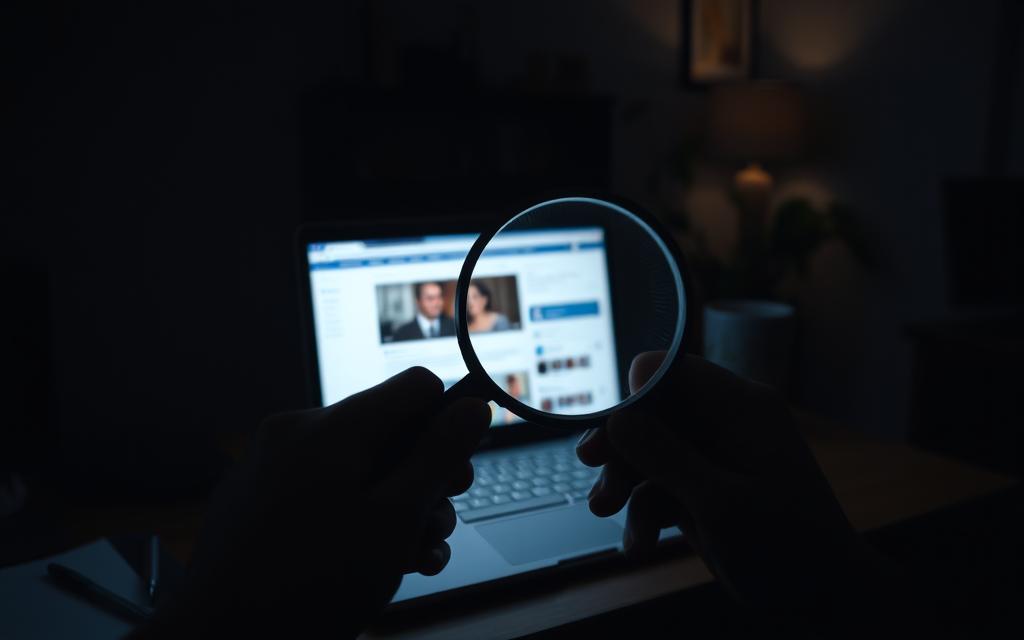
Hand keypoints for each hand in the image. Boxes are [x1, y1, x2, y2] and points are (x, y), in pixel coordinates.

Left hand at [138, 367, 488, 637]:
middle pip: (391, 434)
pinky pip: (329, 494)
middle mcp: (298, 435)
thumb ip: (439, 456)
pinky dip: (360, 521)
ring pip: (363, 471)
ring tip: (411, 559)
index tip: (455, 476)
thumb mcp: (395, 517)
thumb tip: (475, 407)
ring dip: (399, 511)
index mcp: (330, 427)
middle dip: (426, 482)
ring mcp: (276, 469)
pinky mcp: (264, 503)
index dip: (448, 425)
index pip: (415, 389)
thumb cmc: (310, 584)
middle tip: (435, 527)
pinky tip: (382, 564)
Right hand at [577, 352, 878, 619]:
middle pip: (650, 412)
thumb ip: (665, 456)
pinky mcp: (700, 491)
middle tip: (591, 463)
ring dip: (624, 483)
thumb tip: (617, 418)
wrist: (821, 598)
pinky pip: (657, 487)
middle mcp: (722, 425)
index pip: (671, 371)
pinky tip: (638, 544)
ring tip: (603, 512)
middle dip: (620, 442)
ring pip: (647, 452)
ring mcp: (710, 459)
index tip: (611, 428)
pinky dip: (643, 513)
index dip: (634, 393)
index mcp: (739, 408)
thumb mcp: (720, 502)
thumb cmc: (787, 547)